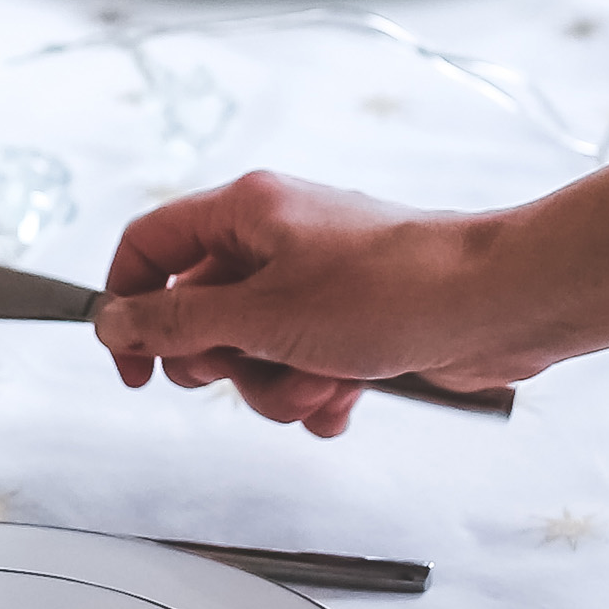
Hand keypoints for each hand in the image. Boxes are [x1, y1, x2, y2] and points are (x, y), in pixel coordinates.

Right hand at [91, 173, 549, 436]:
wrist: (494, 307)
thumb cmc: (391, 290)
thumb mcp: (261, 315)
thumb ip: (176, 323)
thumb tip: (113, 321)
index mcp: (246, 211)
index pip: (149, 247)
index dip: (129, 307)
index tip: (134, 367)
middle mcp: (277, 240)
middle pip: (200, 314)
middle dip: (223, 363)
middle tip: (249, 367)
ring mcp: (316, 284)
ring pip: (253, 354)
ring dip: (278, 387)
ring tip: (322, 382)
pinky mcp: (352, 324)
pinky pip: (302, 369)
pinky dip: (318, 393)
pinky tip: (349, 396)